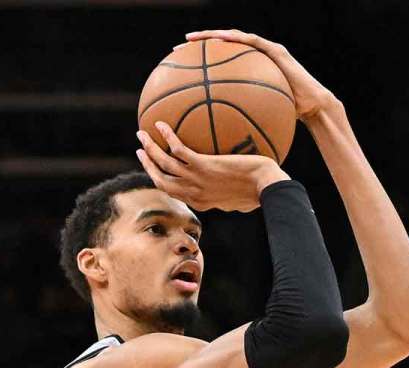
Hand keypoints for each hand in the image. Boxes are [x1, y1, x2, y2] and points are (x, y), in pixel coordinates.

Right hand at [136, 121, 288, 212]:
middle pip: (161, 180)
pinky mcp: (203, 166)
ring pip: (163, 165)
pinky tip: (160, 123)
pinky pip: (178, 149)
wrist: (268, 187)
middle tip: (140, 151)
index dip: (161, 180)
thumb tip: (238, 187)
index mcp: (201, 202)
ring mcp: (197, 180)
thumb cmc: (263, 192)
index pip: (174, 192)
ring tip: (141, 134)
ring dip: (149, 149)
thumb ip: (232, 195)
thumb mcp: (243, 200)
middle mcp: (194, 193)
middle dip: (148, 165)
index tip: (155, 170)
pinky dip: (167, 136)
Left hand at [185, 29, 336, 121]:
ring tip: (190, 40)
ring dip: (210, 37)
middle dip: (197, 50)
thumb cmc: (287, 119)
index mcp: (248, 77)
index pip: (219, 69)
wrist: (313, 108)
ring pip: (232, 39)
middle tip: (174, 54)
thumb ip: (237, 124)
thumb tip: (216, 142)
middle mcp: (254, 62)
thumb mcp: (256, 122)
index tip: (177, 73)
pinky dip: (233, 38)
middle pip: (220, 51)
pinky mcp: (275, 50)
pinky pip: (250, 41)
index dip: (197, 69)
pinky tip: (217, 40)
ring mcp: (265, 53)